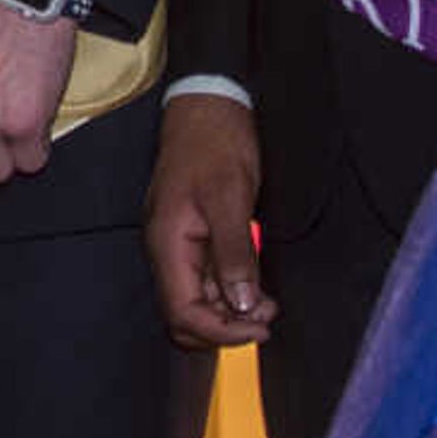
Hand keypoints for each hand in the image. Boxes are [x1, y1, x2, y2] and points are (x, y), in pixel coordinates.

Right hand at [143, 89, 274, 349]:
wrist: (208, 106)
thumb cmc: (215, 144)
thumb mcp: (231, 197)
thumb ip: (234, 253)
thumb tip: (243, 305)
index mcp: (168, 242)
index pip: (182, 311)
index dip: (220, 331)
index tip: (260, 328)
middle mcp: (168, 250)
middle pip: (185, 315)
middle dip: (225, 327)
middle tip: (267, 318)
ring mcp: (180, 245)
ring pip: (198, 302)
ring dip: (232, 312)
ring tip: (269, 304)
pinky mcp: (194, 238)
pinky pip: (207, 281)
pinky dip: (232, 292)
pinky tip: (258, 287)